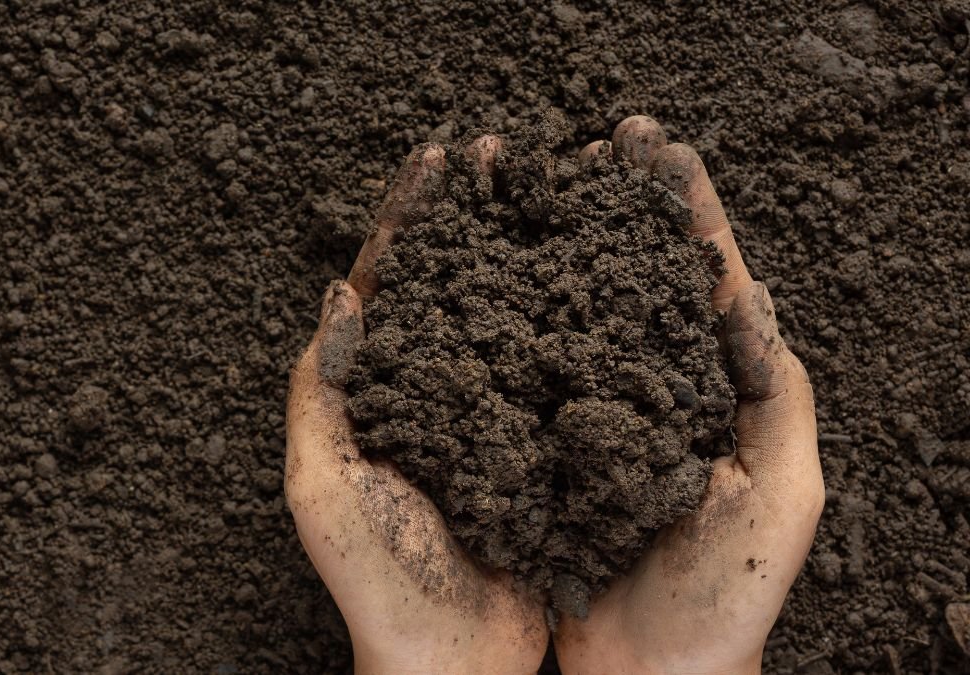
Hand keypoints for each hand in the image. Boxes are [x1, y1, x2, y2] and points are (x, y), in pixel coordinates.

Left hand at [285, 138, 548, 674]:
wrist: (448, 663)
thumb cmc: (374, 582)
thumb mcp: (322, 488)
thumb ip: (322, 394)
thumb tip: (340, 293)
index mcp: (378, 390)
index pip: (389, 283)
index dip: (410, 217)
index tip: (438, 158)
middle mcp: (434, 390)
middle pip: (454, 284)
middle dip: (476, 217)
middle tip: (508, 153)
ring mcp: (488, 415)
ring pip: (511, 317)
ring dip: (531, 255)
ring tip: (562, 196)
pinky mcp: (536, 447)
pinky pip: (557, 374)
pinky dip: (578, 326)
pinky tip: (607, 285)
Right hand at [554, 117, 823, 673]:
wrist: (652, 673)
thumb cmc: (725, 594)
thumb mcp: (781, 492)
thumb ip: (775, 394)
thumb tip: (747, 292)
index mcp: (720, 386)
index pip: (707, 276)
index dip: (683, 207)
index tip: (655, 148)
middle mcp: (656, 387)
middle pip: (639, 276)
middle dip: (620, 206)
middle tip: (595, 143)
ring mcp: (599, 413)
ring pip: (576, 311)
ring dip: (558, 245)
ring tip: (531, 185)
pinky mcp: (548, 445)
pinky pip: (528, 368)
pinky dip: (509, 318)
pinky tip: (485, 280)